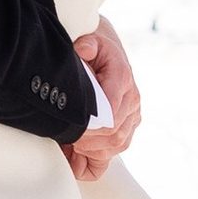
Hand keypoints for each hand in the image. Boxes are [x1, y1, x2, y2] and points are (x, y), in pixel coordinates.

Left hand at [63, 14, 139, 182]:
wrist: (105, 51)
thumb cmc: (94, 49)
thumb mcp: (89, 40)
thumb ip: (87, 44)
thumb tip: (84, 48)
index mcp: (123, 78)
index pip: (111, 111)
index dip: (90, 124)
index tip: (71, 126)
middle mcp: (132, 99)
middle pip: (113, 133)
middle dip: (87, 140)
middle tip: (65, 137)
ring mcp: (132, 116)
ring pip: (116, 145)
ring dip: (91, 150)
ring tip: (69, 143)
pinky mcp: (129, 127)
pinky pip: (116, 150)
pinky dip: (97, 158)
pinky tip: (79, 154)